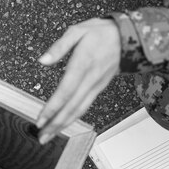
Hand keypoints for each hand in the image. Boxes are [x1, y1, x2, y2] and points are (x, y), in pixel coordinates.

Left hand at [36, 18, 120, 143]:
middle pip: (72, 107)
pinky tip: (64, 122)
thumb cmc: (101, 32)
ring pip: (79, 110)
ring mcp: (96, 85)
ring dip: (63, 124)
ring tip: (49, 135)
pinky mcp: (99, 88)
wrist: (127, 37)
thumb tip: (43, 60)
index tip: (41, 119)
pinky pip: (85, 106)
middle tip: (42, 136)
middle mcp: (90, 79)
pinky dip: (74, 117)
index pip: (66, 91)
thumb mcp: (77, 31)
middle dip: (56, 124)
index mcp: (83, 64)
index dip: (53, 108)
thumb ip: (59, 47)